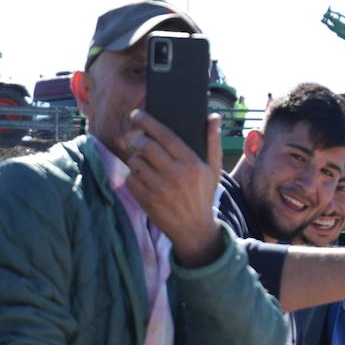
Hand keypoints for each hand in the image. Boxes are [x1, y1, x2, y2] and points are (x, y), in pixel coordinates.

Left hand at [124, 110, 222, 267]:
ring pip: (135, 162)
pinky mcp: (147, 201)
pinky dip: (132, 175)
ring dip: (134, 158)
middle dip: (136, 139)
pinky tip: (141, 177)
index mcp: (192, 164)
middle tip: (135, 139)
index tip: (137, 115)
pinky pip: (130, 179)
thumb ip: (212, 142)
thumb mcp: (213, 170)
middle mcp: (175, 175)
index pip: (165, 136)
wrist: (194, 230)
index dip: (148, 122)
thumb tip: (213, 117)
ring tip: (141, 161)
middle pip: (146, 146)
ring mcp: (159, 189)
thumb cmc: (203, 195)